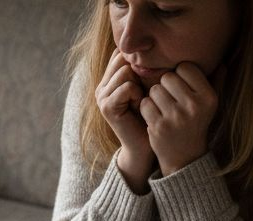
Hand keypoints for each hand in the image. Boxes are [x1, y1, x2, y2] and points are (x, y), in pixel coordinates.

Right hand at [95, 50, 153, 189]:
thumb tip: (151, 43)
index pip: (122, 54)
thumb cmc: (151, 115)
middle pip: (123, 59)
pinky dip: (137, 94)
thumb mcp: (148, 87)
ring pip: (125, 71)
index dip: (138, 60)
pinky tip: (140, 106)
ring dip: (140, 84)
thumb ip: (144, 69)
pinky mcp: (106, 106)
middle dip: (139, 71)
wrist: (144, 145)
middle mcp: (102, 86)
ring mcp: (101, 96)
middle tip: (146, 91)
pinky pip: (127, 86)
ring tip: (143, 100)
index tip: (149, 78)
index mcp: (110, 79)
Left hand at [139, 62, 220, 175]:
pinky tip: (155, 117)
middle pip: (167, 77)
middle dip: (165, 86)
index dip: (180, 75)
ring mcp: (176, 117)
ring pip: (154, 90)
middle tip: (170, 99)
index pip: (185, 67)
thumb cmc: (196, 123)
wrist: (185, 156)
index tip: (181, 87)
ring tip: (164, 109)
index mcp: (208, 97)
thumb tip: (222, 63)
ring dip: (155, 97)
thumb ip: (216, 82)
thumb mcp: (210, 105)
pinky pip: (145, 104)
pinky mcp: (159, 126)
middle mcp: (194, 106)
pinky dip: (147, 109)